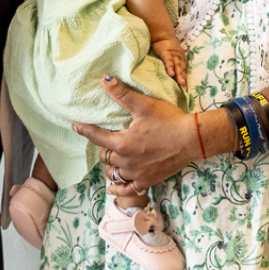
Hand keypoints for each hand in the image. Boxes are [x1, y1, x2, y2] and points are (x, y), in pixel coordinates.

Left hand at [80, 76, 198, 199]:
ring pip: (114, 173)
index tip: (75, 126)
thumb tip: (105, 80)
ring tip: (114, 160)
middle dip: (104, 148)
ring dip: (112, 166)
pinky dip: (118, 189)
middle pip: (105, 156)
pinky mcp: (148, 181)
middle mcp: (126, 161)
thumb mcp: (144, 105)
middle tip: (108, 141)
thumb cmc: (169, 120)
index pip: (96, 137)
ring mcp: (137, 173)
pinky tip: (114, 187)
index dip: (84, 130)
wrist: (193, 139)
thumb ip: (122, 94)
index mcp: (122, 143)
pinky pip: (127, 189)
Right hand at [152, 37, 189, 88]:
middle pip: (182, 69)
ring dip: (179, 74)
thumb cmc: (166, 47)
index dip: (184, 78)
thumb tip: (172, 76)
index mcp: (181, 59)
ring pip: (178, 65)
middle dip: (183, 78)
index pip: (184, 70)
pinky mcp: (166, 53)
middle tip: (184, 88)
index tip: (185, 88)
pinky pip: (169, 61)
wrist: (162, 35)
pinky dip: (170, 67)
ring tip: (180, 82)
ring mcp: (173, 55)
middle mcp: (179, 57)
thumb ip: (173, 63)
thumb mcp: (172, 55)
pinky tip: (171, 74)